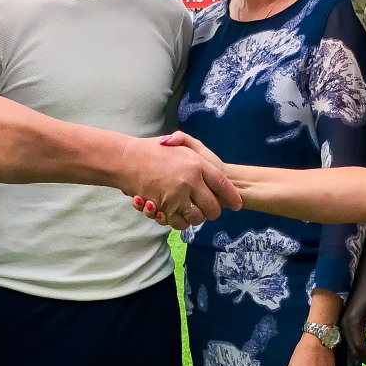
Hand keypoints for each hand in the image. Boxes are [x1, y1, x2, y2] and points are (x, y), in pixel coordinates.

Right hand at [119, 135, 239, 229]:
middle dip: (214, 212)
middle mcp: (189, 181)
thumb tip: (211, 167)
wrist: (128, 159)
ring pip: (197, 218)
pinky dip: (180, 222)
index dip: (231, 197)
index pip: (222, 184)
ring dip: (197, 218)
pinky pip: (178, 223)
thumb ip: (197, 150)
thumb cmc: (154, 150)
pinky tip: (179, 215)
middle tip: (212, 211)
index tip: (237, 205)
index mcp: (196, 164)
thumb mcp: (180, 142)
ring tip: (194, 212)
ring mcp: (176, 196)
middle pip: (212, 207)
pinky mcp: (162, 207)